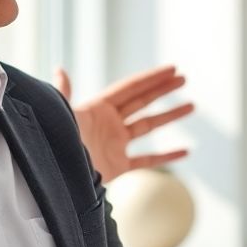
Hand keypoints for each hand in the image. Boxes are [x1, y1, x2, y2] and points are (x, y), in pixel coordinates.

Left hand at [55, 65, 194, 181]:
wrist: (56, 176)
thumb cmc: (55, 143)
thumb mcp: (60, 116)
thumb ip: (63, 93)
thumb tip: (60, 69)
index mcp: (98, 109)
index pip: (130, 89)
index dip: (151, 78)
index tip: (171, 69)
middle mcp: (109, 124)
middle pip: (142, 102)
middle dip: (163, 90)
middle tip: (183, 79)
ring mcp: (116, 144)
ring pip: (149, 126)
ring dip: (170, 116)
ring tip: (191, 106)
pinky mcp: (118, 166)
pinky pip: (148, 160)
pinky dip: (167, 156)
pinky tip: (186, 151)